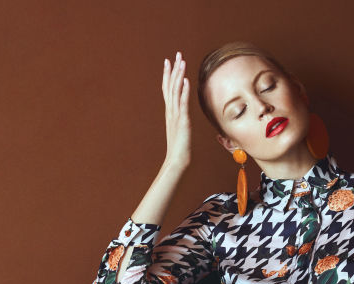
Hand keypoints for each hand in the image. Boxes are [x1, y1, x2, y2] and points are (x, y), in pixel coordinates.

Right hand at [162, 51, 190, 170]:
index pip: (167, 89)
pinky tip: (186, 81)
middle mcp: (171, 111)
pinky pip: (182, 103)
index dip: (167, 74)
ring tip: (182, 62)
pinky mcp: (182, 121)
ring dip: (179, 75)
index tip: (168, 61)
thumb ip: (180, 119)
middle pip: (170, 86)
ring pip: (176, 91)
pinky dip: (184, 91)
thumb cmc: (179, 147)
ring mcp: (175, 115)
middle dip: (174, 69)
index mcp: (169, 112)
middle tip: (177, 54)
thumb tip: (182, 114)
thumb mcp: (179, 129)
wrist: (177, 159)